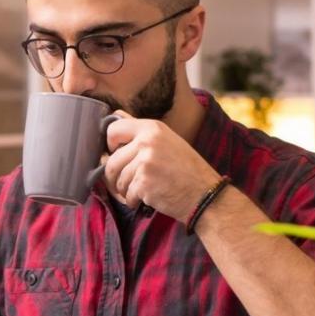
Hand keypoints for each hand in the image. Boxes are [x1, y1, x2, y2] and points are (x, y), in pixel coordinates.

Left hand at [101, 111, 222, 220]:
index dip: (110, 145)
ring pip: (118, 180)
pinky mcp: (144, 183)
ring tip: (143, 191)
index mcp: (152, 128)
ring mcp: (145, 162)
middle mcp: (147, 142)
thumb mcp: (167, 140)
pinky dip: (134, 201)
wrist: (204, 194)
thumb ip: (141, 130)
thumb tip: (115, 114)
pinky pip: (127, 195)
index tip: (116, 154)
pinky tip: (148, 198)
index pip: (113, 129)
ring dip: (126, 190)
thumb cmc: (186, 169)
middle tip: (127, 183)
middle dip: (115, 177)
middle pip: (111, 161)